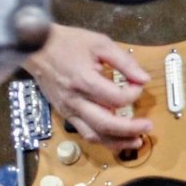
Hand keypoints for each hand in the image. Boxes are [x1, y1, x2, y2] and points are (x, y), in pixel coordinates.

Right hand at [20, 24, 152, 149]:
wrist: (37, 48)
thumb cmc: (69, 43)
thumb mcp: (100, 43)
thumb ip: (124, 61)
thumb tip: (144, 79)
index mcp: (85, 81)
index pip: (117, 98)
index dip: (134, 93)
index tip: (139, 84)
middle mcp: (76, 101)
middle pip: (106, 125)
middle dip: (131, 129)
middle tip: (148, 127)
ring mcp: (69, 111)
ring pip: (95, 136)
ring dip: (118, 142)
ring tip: (136, 141)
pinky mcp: (65, 115)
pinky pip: (85, 133)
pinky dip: (102, 139)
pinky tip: (116, 138)